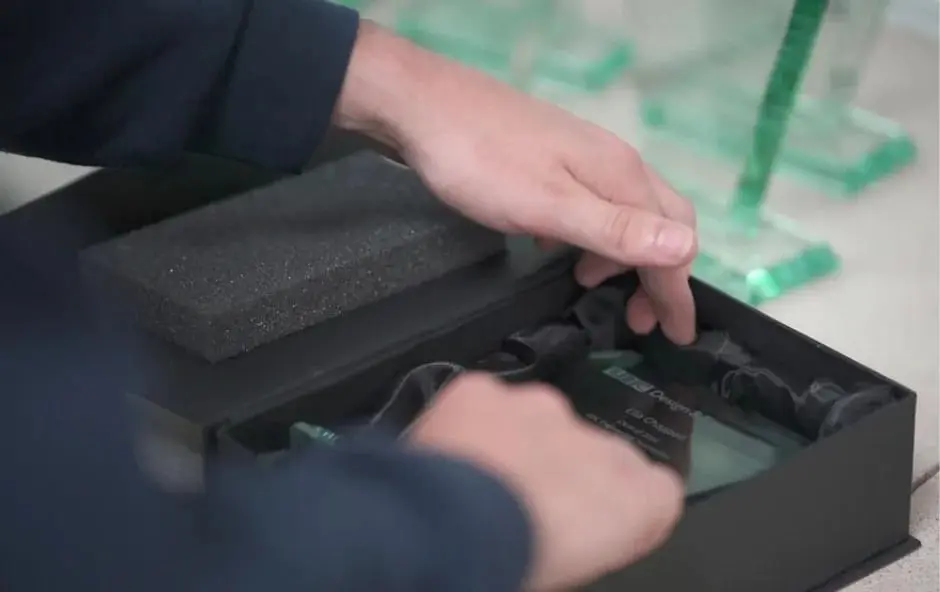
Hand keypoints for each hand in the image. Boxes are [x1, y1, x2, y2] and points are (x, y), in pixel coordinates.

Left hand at [336, 22, 697, 343]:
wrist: (422, 107)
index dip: (677, 292)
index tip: (679, 335)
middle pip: (659, 223)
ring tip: (590, 287)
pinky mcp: (553, 157)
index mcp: (621, 177)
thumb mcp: (549, 206)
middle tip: (638, 320)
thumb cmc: (482, 163)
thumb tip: (687, 250)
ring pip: (625, 213)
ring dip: (621, 256)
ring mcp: (582, 156)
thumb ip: (616, 230)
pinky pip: (591, 204)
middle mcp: (613, 163)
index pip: (671, 242)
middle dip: (658, 275)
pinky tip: (557, 250)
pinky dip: (589, 237)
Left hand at [409, 373, 682, 590]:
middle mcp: (596, 442)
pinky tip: (449, 452)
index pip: (655, 487)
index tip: (589, 521)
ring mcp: (540, 407)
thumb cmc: (517, 564)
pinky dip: (470, 421)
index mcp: (632, 497)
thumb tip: (573, 524)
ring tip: (479, 480)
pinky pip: (483, 402)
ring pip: (536, 420)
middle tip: (523, 503)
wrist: (448, 531)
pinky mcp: (486, 390)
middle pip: (590, 449)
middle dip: (562, 468)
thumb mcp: (575, 563)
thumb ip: (591, 531)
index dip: (620, 502)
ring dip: (517, 442)